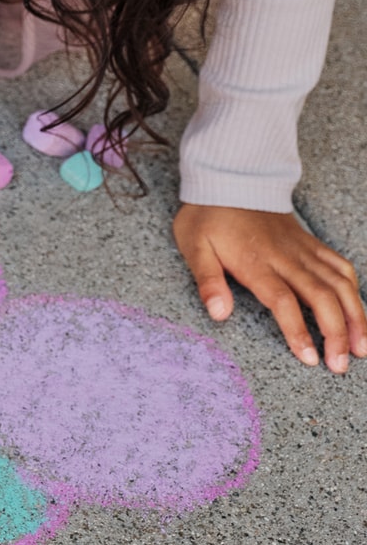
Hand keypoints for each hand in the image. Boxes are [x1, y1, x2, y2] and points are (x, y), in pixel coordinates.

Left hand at [174, 203, 365, 372]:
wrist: (229, 179)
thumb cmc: (208, 216)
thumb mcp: (194, 246)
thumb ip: (207, 281)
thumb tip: (218, 314)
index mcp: (255, 261)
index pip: (284, 301)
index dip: (299, 331)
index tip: (309, 358)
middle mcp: (287, 257)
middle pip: (322, 297)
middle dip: (337, 333)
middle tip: (340, 365)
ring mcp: (304, 250)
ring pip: (340, 284)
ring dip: (355, 316)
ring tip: (361, 348)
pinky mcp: (312, 244)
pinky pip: (340, 266)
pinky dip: (354, 289)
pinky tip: (358, 311)